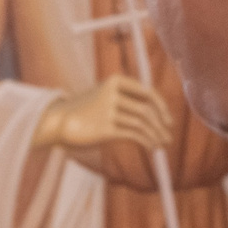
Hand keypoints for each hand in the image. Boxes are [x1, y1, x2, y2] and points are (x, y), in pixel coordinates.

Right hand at [32, 75, 174, 153]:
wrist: (58, 122)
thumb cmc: (85, 112)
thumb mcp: (105, 98)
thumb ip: (126, 100)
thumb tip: (155, 113)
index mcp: (115, 81)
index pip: (147, 93)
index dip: (162, 107)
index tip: (168, 121)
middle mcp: (113, 93)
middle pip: (147, 109)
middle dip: (161, 124)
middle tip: (168, 136)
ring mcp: (108, 110)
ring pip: (142, 122)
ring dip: (156, 135)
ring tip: (161, 145)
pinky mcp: (105, 128)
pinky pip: (133, 134)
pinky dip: (147, 141)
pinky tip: (151, 147)